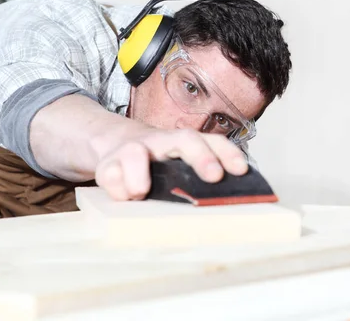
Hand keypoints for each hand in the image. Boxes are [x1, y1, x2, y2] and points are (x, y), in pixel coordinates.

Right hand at [93, 128, 248, 200]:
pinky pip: (109, 174)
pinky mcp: (108, 164)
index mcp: (184, 144)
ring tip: (141, 192)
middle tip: (213, 176)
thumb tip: (224, 210)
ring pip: (135, 152)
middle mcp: (162, 142)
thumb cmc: (155, 164)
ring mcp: (133, 150)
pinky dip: (116, 189)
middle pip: (185, 140)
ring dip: (138, 174)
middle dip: (201, 156)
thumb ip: (198, 183)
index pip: (212, 141)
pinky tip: (124, 198)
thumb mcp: (179, 167)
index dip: (228, 153)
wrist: (113, 142)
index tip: (241, 170)